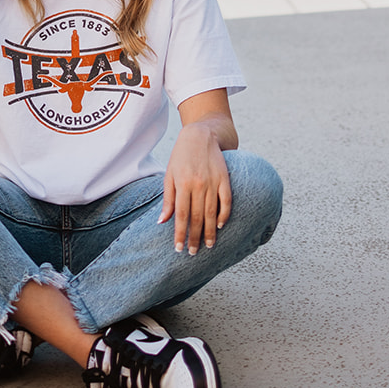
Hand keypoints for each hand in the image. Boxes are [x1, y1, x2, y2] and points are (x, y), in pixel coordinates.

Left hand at [158, 121, 231, 254]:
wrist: (201, 135)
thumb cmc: (181, 156)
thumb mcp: (169, 174)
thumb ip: (167, 198)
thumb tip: (162, 221)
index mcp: (182, 184)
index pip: (180, 215)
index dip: (179, 233)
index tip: (178, 248)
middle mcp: (198, 184)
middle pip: (197, 217)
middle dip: (195, 237)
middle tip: (193, 252)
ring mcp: (213, 182)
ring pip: (212, 212)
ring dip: (210, 231)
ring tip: (208, 246)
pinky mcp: (225, 179)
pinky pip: (226, 201)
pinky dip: (224, 214)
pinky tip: (221, 225)